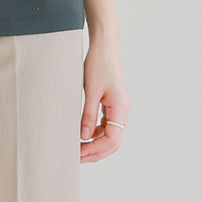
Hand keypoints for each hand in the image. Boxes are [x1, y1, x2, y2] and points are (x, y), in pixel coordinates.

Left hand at [81, 13, 130, 163]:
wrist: (104, 44)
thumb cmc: (98, 63)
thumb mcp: (90, 91)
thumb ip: (87, 115)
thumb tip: (84, 137)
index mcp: (121, 108)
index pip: (112, 140)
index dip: (95, 150)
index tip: (79, 154)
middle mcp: (124, 110)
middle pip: (113, 141)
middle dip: (96, 151)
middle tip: (77, 157)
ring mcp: (120, 106)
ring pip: (111, 134)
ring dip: (96, 143)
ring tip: (78, 148)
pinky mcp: (113, 102)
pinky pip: (107, 124)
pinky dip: (97, 131)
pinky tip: (84, 132)